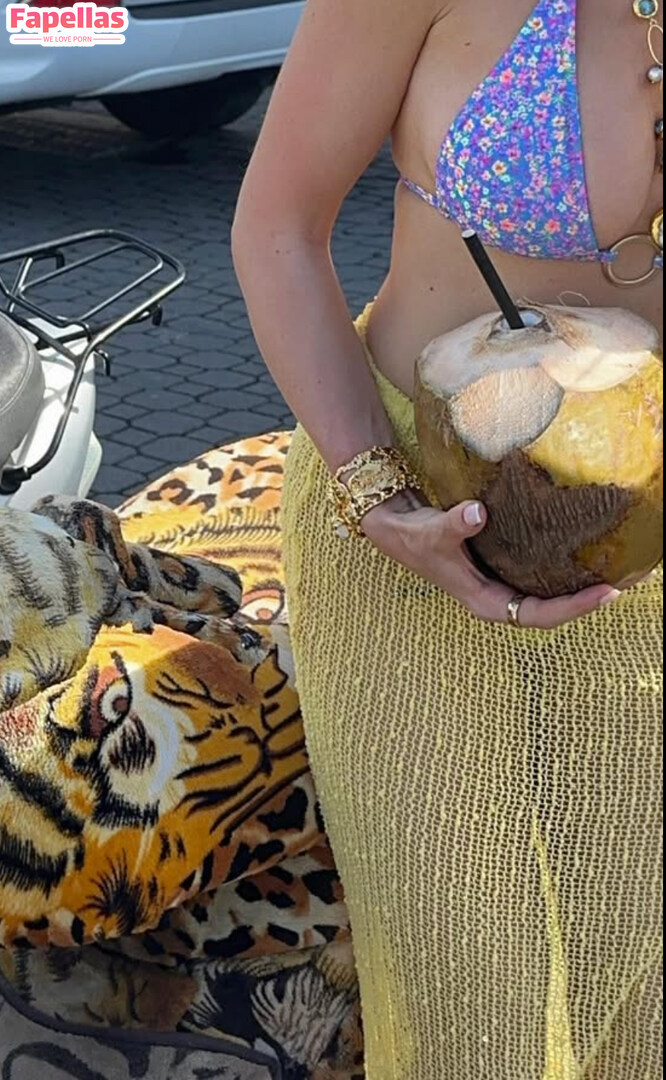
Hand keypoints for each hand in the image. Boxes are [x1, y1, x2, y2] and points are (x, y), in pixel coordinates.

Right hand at [361, 491, 621, 629]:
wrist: (398, 525)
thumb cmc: (414, 537)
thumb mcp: (432, 533)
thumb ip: (455, 525)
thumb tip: (478, 513)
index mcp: (486, 603)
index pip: (539, 615)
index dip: (574, 608)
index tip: (606, 593)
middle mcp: (500, 597)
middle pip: (553, 608)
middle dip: (588, 599)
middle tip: (627, 581)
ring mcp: (504, 583)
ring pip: (550, 591)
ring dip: (581, 584)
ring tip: (617, 567)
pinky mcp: (505, 565)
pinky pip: (542, 572)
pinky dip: (564, 564)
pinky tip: (586, 549)